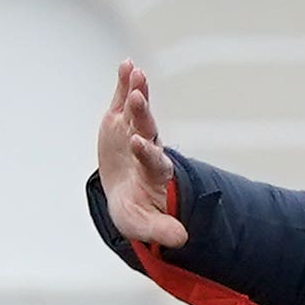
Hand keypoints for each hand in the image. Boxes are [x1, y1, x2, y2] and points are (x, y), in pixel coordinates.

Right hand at [98, 60, 186, 247]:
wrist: (128, 196)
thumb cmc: (136, 211)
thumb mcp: (143, 225)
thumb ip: (161, 230)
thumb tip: (183, 239)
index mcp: (154, 174)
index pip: (153, 160)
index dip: (146, 152)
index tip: (138, 143)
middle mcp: (148, 149)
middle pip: (148, 129)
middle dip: (142, 114)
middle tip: (137, 98)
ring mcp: (135, 132)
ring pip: (138, 112)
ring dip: (136, 92)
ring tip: (134, 73)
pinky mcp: (121, 123)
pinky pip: (124, 101)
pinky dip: (124, 83)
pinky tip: (126, 65)